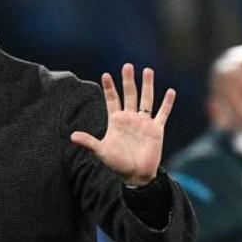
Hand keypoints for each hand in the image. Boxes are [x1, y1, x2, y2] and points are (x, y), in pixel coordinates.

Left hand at [70, 64, 175, 186]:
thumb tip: (72, 136)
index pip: (112, 100)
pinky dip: (167, 103)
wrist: (135, 175)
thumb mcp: (101, 151)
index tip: (105, 75)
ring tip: (147, 70)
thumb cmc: (117, 164)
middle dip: (128, 81)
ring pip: (146, 99)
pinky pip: (162, 113)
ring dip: (147, 86)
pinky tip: (170, 91)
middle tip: (127, 66)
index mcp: (116, 121)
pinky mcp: (156, 129)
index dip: (109, 88)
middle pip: (129, 95)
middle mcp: (130, 118)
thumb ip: (89, 142)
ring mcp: (144, 123)